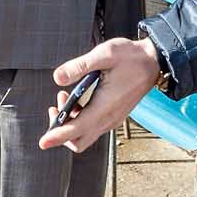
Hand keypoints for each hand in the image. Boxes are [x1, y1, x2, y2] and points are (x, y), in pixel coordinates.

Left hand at [39, 38, 161, 152]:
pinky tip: (76, 100)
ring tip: (64, 97)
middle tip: (55, 108)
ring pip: (85, 135)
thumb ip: (79, 66)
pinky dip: (79, 119)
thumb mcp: (104, 54)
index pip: (76, 129)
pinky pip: (92, 127)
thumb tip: (57, 78)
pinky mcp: (113, 116)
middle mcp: (109, 118)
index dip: (57, 136)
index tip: (43, 142)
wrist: (153, 61)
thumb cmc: (130, 57)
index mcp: (105, 106)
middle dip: (61, 131)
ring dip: (69, 123)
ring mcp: (112, 119)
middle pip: (79, 141)